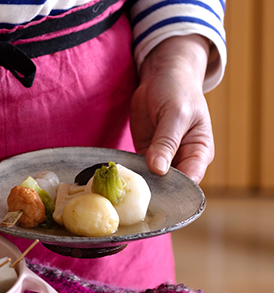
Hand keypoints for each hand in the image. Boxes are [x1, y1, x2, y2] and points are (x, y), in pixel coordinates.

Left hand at [130, 35, 213, 183]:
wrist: (161, 76)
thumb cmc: (178, 90)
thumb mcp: (176, 113)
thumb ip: (167, 142)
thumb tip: (158, 168)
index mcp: (199, 152)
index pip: (190, 180)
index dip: (173, 190)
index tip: (154, 191)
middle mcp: (182, 160)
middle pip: (169, 185)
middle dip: (153, 189)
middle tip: (132, 192)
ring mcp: (163, 159)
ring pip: (151, 180)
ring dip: (138, 183)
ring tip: (122, 185)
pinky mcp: (145, 154)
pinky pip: (137, 170)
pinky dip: (129, 172)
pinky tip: (118, 174)